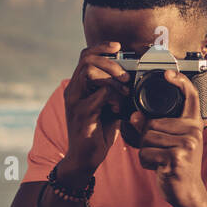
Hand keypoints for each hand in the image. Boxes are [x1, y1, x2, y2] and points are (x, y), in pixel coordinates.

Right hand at [59, 45, 130, 182]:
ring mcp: (75, 101)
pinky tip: (119, 109)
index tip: (118, 47)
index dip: (101, 48)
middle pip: (87, 59)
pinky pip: (99, 95)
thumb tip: (132, 81)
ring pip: (89, 72)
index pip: (85, 56)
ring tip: (123, 92)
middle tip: (125, 77)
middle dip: (110, 63)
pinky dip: (114, 98)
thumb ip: (115, 93)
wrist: (84, 159)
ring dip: (111, 78)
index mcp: (78, 86)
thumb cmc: (97, 133)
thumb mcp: (108, 108)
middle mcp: (73, 90)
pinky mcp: (81, 114)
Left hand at [132, 69, 206, 206]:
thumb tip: (134, 116)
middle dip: (148, 139)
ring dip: (146, 151)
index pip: (191, 97)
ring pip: (147, 138)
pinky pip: (146, 153)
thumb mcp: (171, 142)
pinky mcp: (176, 159)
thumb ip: (154, 127)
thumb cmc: (178, 165)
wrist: (188, 193)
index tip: (167, 73)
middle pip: (153, 123)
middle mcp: (193, 132)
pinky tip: (158, 168)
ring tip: (160, 160)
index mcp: (194, 124)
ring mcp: (186, 145)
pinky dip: (146, 162)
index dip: (179, 82)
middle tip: (161, 153)